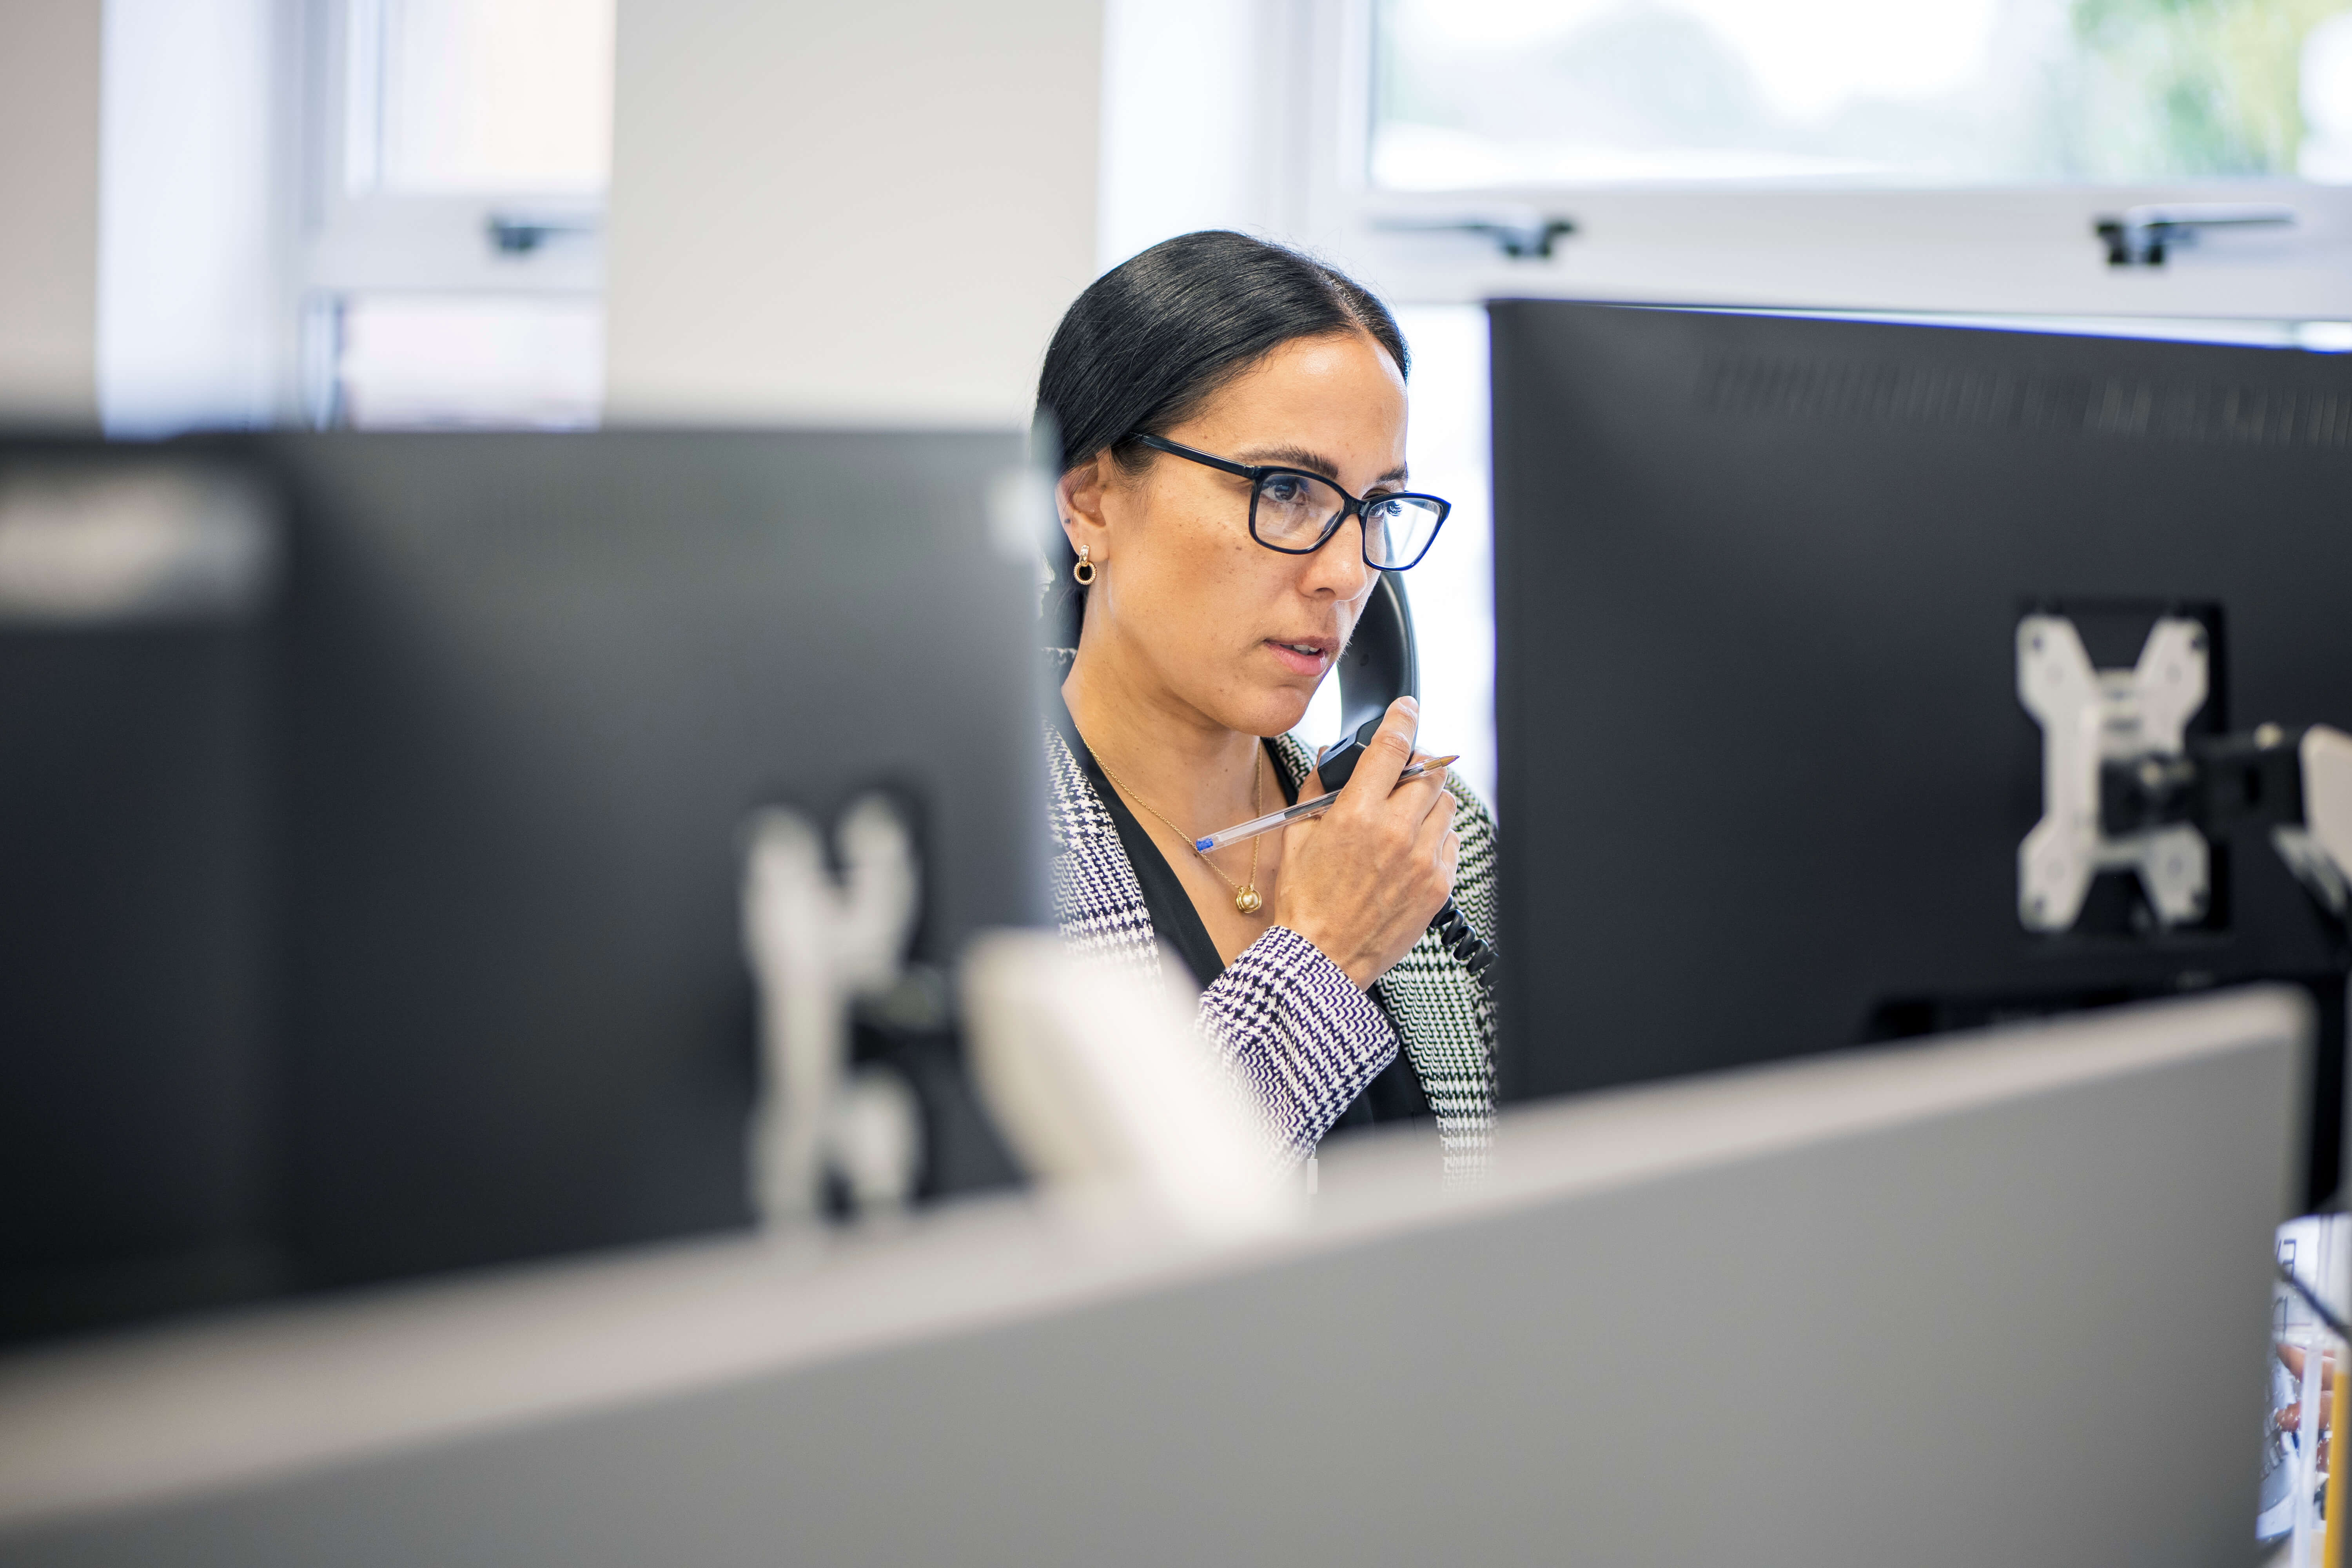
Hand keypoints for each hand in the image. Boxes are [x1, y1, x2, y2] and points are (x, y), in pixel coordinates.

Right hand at [1274, 696, 1458, 988]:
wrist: (1323, 958)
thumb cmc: (1306, 904)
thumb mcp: (1298, 838)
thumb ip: (1316, 790)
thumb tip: (1329, 759)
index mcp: (1357, 816)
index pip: (1393, 747)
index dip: (1403, 718)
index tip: (1406, 708)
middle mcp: (1395, 834)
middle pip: (1429, 772)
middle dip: (1416, 767)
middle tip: (1401, 776)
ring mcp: (1422, 860)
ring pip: (1445, 805)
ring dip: (1428, 802)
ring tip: (1403, 819)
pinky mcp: (1438, 885)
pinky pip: (1452, 842)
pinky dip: (1436, 838)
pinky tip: (1412, 850)